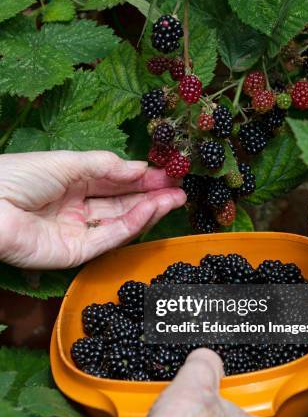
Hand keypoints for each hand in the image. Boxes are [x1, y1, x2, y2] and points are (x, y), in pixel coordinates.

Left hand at [0, 151, 185, 268]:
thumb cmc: (19, 176)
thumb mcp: (68, 162)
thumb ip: (106, 167)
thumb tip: (141, 167)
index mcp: (72, 182)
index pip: (114, 181)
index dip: (141, 177)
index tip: (168, 172)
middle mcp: (77, 208)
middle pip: (121, 203)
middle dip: (151, 195)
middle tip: (180, 188)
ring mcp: (77, 232)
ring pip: (120, 222)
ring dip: (149, 210)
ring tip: (175, 198)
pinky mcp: (75, 254)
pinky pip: (109, 238)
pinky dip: (132, 224)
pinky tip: (151, 209)